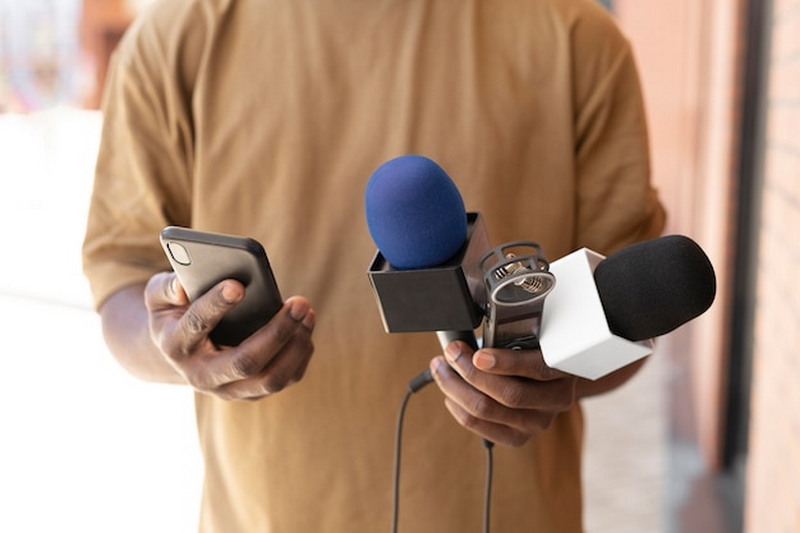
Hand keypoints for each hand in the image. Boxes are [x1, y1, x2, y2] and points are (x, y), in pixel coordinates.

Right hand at [145, 272, 314, 400]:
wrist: (180, 352)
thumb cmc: (174, 312)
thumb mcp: (159, 295)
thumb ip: (166, 287)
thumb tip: (184, 286)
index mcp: (175, 345)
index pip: (196, 326)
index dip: (216, 305)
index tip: (238, 284)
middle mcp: (201, 375)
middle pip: (245, 362)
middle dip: (277, 332)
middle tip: (299, 302)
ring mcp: (228, 389)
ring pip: (271, 379)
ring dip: (296, 345)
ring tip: (307, 312)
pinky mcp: (251, 392)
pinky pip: (285, 379)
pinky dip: (301, 353)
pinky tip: (306, 326)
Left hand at [430, 341, 576, 446]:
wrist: (549, 383)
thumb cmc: (533, 352)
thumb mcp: (532, 337)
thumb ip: (511, 332)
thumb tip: (469, 322)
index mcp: (564, 371)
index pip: (539, 369)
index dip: (506, 363)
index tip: (479, 354)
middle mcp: (555, 401)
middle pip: (509, 394)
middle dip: (470, 371)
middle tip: (452, 352)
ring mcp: (537, 423)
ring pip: (487, 410)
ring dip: (455, 387)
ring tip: (441, 368)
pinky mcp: (517, 438)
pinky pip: (479, 426)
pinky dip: (458, 407)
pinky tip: (450, 392)